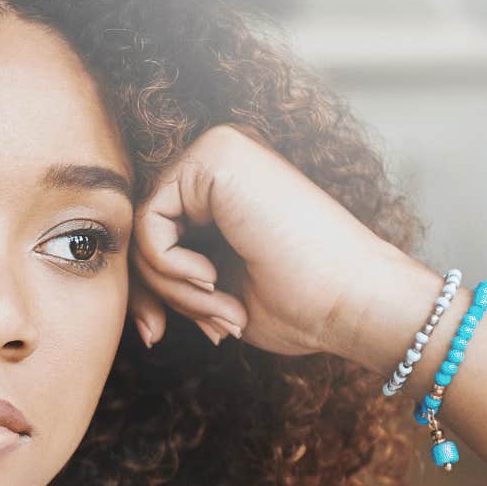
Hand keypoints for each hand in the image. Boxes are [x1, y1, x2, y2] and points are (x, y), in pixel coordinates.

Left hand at [126, 125, 417, 356]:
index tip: (158, 334)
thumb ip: (170, 281)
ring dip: (170, 286)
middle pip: (138, 231)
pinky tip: (213, 279)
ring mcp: (218, 151)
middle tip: (205, 327)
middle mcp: (219, 161)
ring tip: (221, 307)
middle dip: (155, 292)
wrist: (353, 302)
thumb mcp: (213, 297)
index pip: (150, 237)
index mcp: (223, 190)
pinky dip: (168, 266)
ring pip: (140, 228)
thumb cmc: (301, 306)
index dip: (147, 292)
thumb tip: (133, 307)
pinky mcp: (215, 156)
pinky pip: (147, 221)